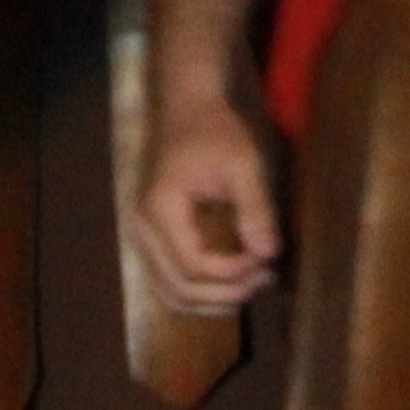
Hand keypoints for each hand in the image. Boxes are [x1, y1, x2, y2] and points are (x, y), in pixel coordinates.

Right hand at [129, 88, 282, 315]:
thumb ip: (255, 208)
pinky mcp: (148, 239)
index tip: (266, 259)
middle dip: (225, 292)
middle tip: (264, 280)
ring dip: (211, 300)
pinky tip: (227, 285)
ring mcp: (140, 236)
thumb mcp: (243, 163)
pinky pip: (168, 281)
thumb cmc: (215, 130)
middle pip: (179, 288)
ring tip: (249, 288)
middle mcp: (142, 228)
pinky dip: (197, 292)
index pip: (195, 264)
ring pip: (170, 293)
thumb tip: (269, 253)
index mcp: (161, 208)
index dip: (233, 272)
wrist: (187, 109)